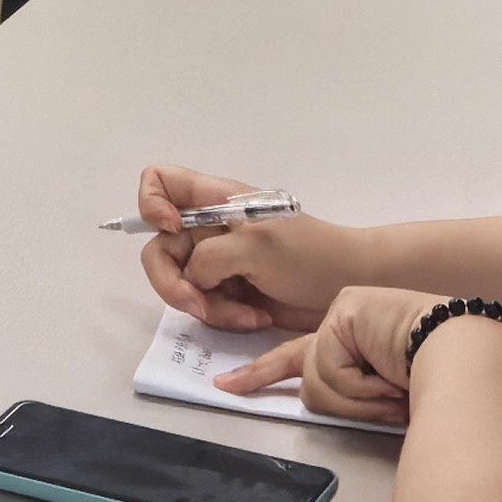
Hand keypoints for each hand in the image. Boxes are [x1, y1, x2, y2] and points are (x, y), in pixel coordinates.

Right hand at [135, 165, 363, 332]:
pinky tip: (254, 319)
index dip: (152, 205)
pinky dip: (224, 316)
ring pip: (183, 285)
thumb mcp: (255, 247)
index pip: (160, 183)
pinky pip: (206, 307)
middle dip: (175, 282)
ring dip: (208, 307)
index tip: (173, 232)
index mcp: (215, 201)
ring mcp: (219, 262)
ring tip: (245, 316)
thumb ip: (209, 257)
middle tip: (200, 306)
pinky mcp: (230, 292)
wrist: (350, 286)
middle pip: (160, 248)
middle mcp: (210, 228)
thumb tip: (193, 276)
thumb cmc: (310, 256)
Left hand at [208, 285, 448, 425]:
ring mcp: (341, 311)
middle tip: (389, 399)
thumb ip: (344, 390)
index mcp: (349, 340)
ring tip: (395, 388)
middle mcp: (340, 322)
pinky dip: (362, 388)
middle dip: (350, 404)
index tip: (228, 386)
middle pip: (310, 380)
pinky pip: (331, 369)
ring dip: (360, 400)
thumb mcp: (377, 394)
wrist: (469, 359)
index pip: (297, 358)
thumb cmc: (436, 380)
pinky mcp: (344, 310)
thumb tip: (311, 396)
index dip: (261, 375)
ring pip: (319, 382)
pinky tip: (389, 375)